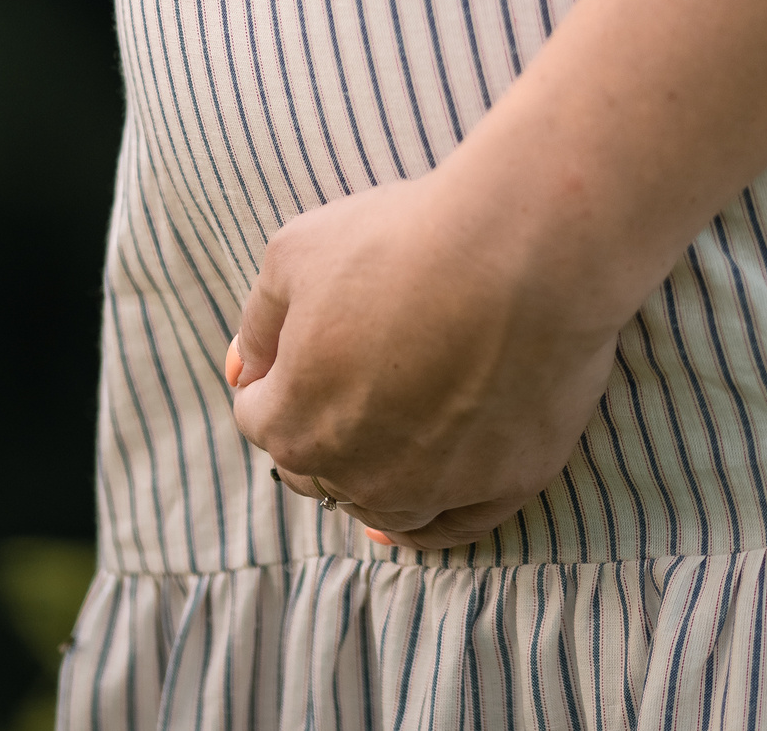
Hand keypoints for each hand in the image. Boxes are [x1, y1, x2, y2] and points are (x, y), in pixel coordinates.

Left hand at [225, 163, 631, 551]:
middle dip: (326, 427)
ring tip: (398, 428)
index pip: (260, 416)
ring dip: (378, 474)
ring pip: (384, 508)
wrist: (524, 247)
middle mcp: (356, 474)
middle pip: (318, 469)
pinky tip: (434, 492)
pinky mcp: (505, 485)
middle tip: (363, 373)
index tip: (314, 341)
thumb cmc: (403, 241)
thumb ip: (258, 323)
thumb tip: (241, 370)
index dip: (280, 375)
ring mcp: (433, 489)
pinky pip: (456, 525)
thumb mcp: (294, 253)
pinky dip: (437, 513)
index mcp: (292, 423)